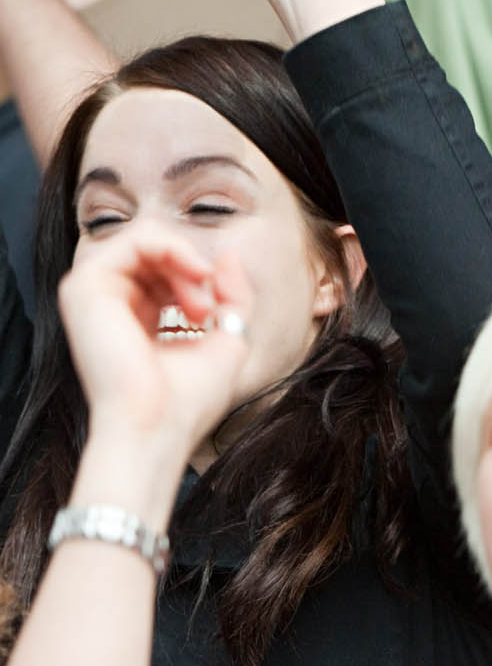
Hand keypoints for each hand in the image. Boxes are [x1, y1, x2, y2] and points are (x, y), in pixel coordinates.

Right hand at [59, 228, 252, 458]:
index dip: (201, 279)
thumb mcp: (228, 336)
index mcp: (137, 317)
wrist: (156, 428)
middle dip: (194, 270)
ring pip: (148, 239)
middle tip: (207, 309)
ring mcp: (94, 294)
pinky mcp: (85, 287)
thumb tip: (227, 255)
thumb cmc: (187, 399)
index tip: (217, 313)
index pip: (170, 271)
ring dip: (186, 262)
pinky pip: (135, 238)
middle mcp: (112, 303)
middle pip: (159, 252)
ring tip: (199, 304)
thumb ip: (233, 294)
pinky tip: (193, 277)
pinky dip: (173, 249)